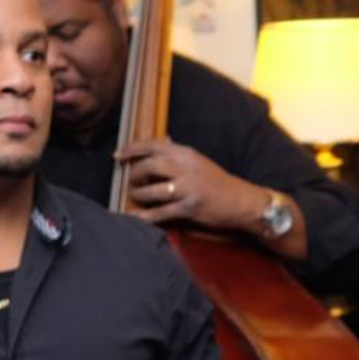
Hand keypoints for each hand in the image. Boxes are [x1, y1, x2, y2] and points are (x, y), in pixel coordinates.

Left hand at [117, 138, 259, 231]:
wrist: (241, 201)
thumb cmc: (218, 182)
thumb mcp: (199, 161)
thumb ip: (178, 153)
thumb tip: (161, 142)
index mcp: (187, 153)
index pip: (152, 145)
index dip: (131, 149)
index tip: (117, 155)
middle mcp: (186, 168)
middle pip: (148, 166)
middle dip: (134, 175)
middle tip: (132, 181)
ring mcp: (188, 189)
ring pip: (151, 191)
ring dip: (139, 195)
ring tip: (136, 197)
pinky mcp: (189, 208)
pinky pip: (161, 212)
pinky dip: (146, 216)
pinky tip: (138, 217)